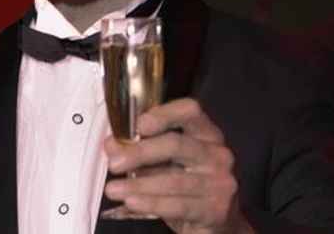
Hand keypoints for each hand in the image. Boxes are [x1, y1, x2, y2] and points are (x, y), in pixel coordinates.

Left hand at [104, 98, 254, 233]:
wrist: (217, 223)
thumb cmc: (189, 187)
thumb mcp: (165, 164)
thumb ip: (140, 151)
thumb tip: (112, 144)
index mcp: (205, 133)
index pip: (190, 111)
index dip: (164, 114)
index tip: (139, 124)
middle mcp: (216, 153)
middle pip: (176, 144)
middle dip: (140, 153)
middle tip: (115, 163)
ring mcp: (220, 181)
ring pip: (173, 180)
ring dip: (138, 185)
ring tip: (114, 188)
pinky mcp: (216, 209)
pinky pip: (179, 205)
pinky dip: (151, 203)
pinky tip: (133, 201)